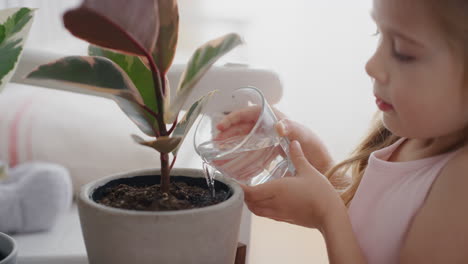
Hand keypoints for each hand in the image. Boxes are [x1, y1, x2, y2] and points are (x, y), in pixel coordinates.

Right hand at [216, 106, 332, 173]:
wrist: (321, 168)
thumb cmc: (314, 148)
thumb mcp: (305, 136)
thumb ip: (293, 129)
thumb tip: (278, 126)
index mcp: (274, 118)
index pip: (249, 113)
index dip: (233, 118)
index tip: (222, 127)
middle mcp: (267, 128)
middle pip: (242, 127)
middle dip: (227, 133)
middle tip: (215, 143)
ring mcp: (266, 141)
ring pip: (243, 140)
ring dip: (230, 145)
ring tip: (218, 155)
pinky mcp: (267, 155)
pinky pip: (249, 154)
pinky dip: (239, 158)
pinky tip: (230, 166)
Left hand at [241, 141, 342, 228]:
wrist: (330, 217)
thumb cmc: (321, 193)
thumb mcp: (308, 171)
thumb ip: (298, 156)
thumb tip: (293, 142)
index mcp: (276, 190)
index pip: (249, 192)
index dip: (238, 187)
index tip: (231, 180)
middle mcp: (274, 203)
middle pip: (249, 203)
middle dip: (241, 195)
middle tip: (238, 184)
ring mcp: (278, 213)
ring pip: (256, 210)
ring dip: (249, 202)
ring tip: (249, 191)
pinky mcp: (284, 219)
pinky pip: (265, 214)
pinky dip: (259, 207)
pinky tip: (264, 199)